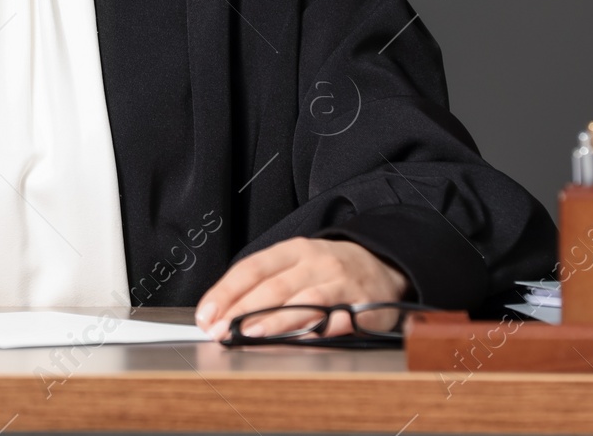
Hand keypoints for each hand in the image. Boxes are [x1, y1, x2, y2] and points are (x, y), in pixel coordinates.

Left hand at [193, 237, 409, 338]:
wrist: (385, 265)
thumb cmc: (330, 269)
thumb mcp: (297, 263)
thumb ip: (264, 283)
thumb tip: (223, 312)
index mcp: (295, 250)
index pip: (253, 268)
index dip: (226, 292)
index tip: (207, 315)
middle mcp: (317, 262)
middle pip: (274, 286)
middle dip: (243, 311)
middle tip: (222, 331)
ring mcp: (342, 283)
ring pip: (304, 301)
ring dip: (275, 321)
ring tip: (251, 335)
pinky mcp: (364, 305)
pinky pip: (339, 319)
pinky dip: (319, 331)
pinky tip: (299, 342)